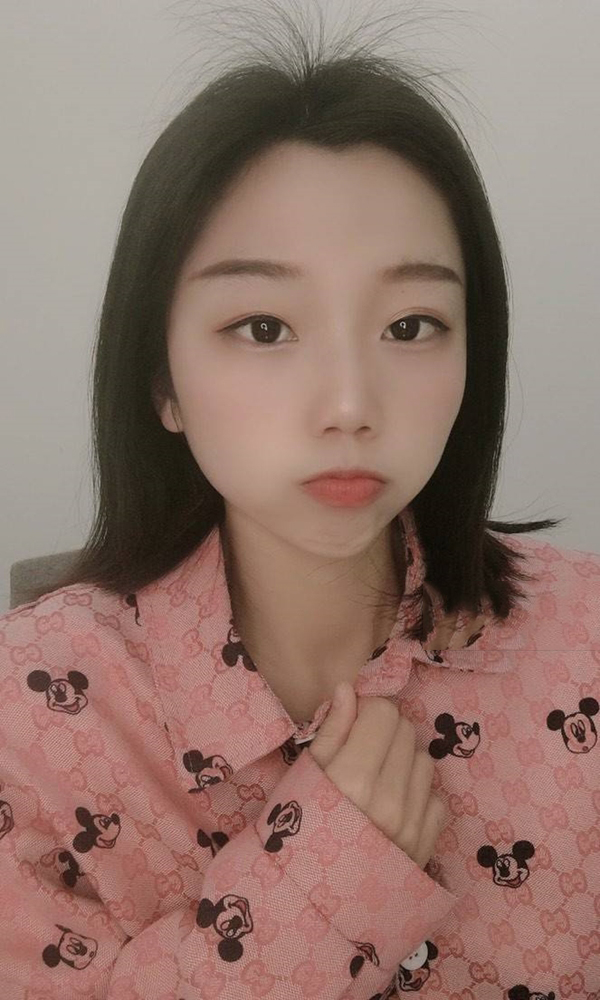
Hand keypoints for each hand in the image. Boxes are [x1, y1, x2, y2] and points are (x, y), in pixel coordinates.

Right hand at [309, 682, 446, 869]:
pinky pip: (436, 797)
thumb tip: (349, 689)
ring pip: (424, 760)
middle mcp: (389, 800)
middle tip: (363, 753)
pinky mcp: (427, 844)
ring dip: (403, 762)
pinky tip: (394, 806)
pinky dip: (418, 794)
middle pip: (406, 731)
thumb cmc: (297, 834)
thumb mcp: (305, 778)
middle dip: (385, 733)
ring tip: (378, 781)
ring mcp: (412, 824)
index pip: (384, 713)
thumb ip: (332, 731)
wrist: (311, 902)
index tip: (353, 725)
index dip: (367, 712)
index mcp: (353, 779)